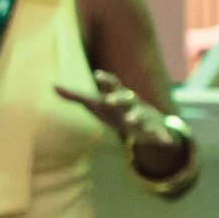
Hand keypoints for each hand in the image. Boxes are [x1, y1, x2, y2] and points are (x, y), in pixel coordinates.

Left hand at [57, 67, 183, 161]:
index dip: (105, 80)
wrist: (146, 121)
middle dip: (118, 99)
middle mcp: (131, 103)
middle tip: (109, 100)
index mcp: (117, 95)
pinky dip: (163, 137)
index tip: (97, 75)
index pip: (112, 85)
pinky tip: (166, 142)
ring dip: (136, 117)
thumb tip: (53, 86)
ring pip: (140, 115)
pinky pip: (159, 133)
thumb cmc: (115, 109)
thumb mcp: (96, 103)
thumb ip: (76, 96)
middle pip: (125, 98)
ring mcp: (143, 115)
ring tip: (132, 120)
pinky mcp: (153, 129)